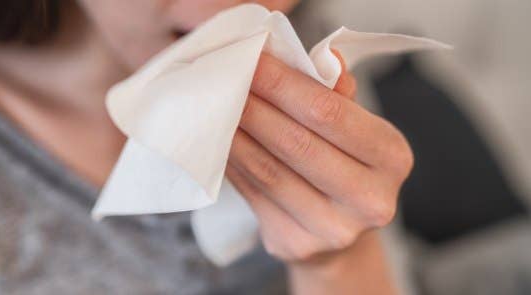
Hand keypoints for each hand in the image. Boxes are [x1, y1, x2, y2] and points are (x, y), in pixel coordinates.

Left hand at [227, 50, 412, 262]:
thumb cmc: (344, 166)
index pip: (330, 113)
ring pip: (269, 171)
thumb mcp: (355, 129)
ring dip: (236, 134)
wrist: (340, 237)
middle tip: (226, 81)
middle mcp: (370, 200)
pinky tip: (218, 142)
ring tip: (215, 108)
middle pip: (297, 143)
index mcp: (392, 158)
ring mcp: (332, 229)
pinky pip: (253, 193)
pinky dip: (232, 163)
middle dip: (255, 107)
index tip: (254, 61)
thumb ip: (338, 96)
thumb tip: (327, 58)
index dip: (285, 85)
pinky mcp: (295, 244)